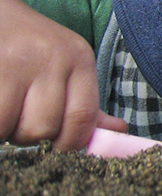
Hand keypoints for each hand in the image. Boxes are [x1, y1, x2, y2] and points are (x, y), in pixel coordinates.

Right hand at [0, 0, 127, 150]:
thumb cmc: (30, 46)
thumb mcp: (66, 65)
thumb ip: (86, 103)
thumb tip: (117, 131)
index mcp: (79, 58)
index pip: (83, 117)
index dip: (69, 144)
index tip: (56, 149)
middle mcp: (54, 58)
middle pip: (45, 127)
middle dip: (30, 136)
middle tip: (21, 120)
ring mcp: (19, 62)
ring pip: (15, 127)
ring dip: (7, 130)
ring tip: (7, 110)